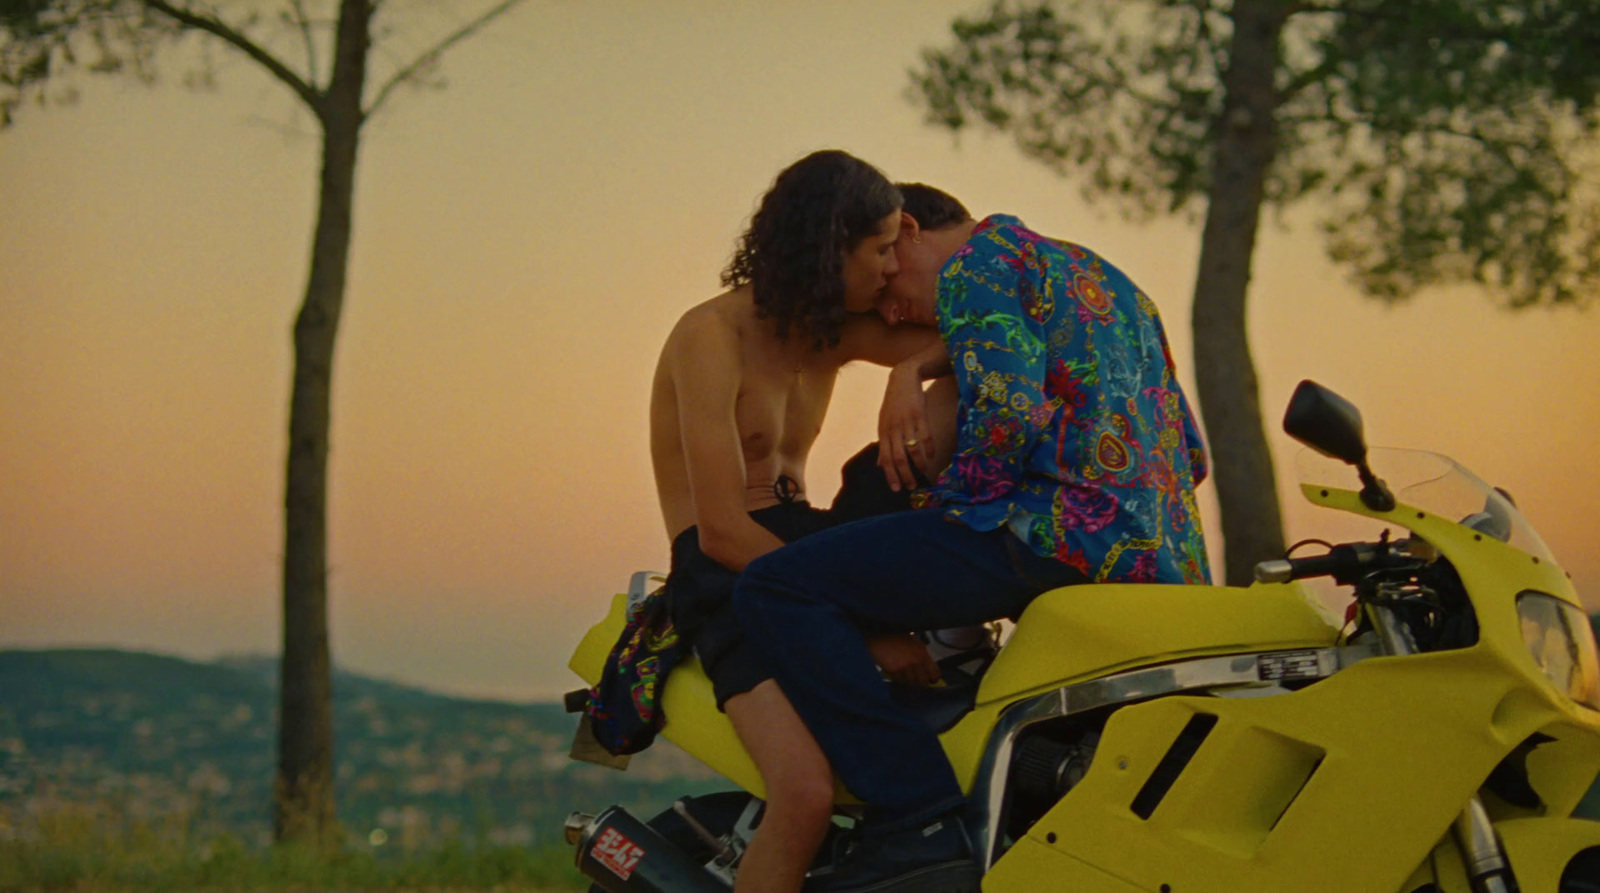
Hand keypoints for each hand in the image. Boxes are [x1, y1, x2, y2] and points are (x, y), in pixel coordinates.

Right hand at [866, 633, 939, 686]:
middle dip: (920, 682)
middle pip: (923, 682)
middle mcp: (916, 662)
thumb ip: (922, 655)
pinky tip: (895, 671)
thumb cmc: (898, 636)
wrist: (880, 635)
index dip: (934, 678)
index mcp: (923, 654)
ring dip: (908, 680)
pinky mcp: (893, 671)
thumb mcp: (915, 643)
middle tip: (917, 680)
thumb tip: (928, 669)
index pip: (935, 674)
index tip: (931, 680)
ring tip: (904, 674)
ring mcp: (904, 668)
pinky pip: (898, 680)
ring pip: (909, 682)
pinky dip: (897, 678)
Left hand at [878, 364, 933, 491]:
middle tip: (911, 486)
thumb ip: (884, 444)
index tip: (897, 489)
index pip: (886, 459)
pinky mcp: (919, 414)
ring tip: (923, 473)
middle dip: (905, 474)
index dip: (891, 475)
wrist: (903, 378)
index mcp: (883, 432)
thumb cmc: (894, 404)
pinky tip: (931, 456)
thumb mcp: (884, 423)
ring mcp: (906, 421)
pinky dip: (928, 448)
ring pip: (913, 449)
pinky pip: (925, 435)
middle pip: (898, 457)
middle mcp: (893, 428)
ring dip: (919, 464)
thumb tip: (879, 465)